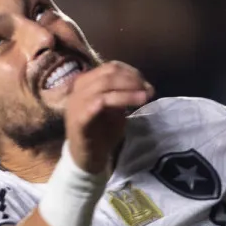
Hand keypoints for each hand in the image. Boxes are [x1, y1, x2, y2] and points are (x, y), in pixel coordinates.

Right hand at [56, 60, 152, 174]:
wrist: (86, 158)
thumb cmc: (101, 132)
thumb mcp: (114, 109)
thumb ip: (123, 94)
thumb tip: (143, 84)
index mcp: (86, 83)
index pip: (110, 67)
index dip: (131, 72)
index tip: (146, 84)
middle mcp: (78, 89)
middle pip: (108, 74)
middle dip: (132, 80)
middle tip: (149, 90)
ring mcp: (76, 104)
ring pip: (104, 87)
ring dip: (128, 90)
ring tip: (144, 97)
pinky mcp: (79, 120)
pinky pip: (96, 104)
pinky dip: (115, 101)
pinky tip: (129, 108)